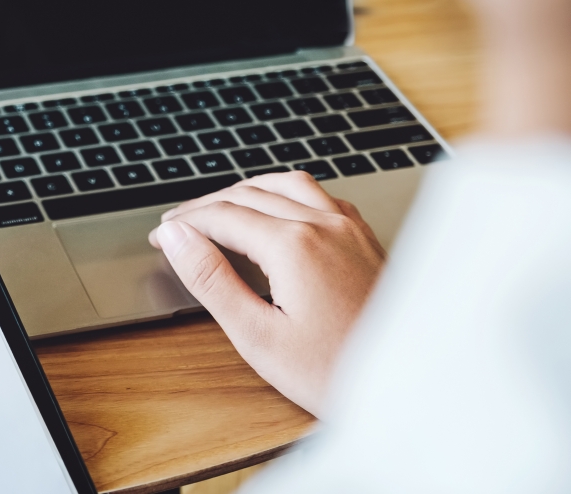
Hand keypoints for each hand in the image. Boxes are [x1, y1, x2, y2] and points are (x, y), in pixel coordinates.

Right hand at [149, 172, 385, 415]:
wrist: (409, 386)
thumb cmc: (337, 372)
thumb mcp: (257, 335)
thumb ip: (211, 280)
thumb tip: (177, 238)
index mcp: (294, 245)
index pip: (223, 216)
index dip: (184, 224)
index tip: (160, 237)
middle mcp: (325, 224)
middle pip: (250, 194)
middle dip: (207, 206)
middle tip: (178, 225)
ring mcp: (350, 228)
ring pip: (286, 184)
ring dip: (246, 190)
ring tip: (218, 208)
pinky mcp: (366, 239)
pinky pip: (319, 195)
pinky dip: (284, 194)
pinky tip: (278, 210)